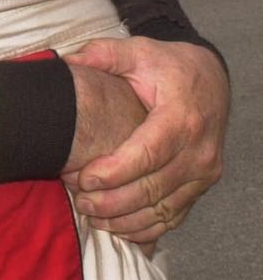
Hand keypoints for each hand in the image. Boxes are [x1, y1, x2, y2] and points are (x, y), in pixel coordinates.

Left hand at [64, 38, 228, 243]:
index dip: (115, 171)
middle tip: (80, 202)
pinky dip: (147, 227)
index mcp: (181, 118)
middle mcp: (198, 150)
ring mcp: (204, 172)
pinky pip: (176, 216)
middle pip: (154, 188)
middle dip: (113, 201)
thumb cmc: (169, 66)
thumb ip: (104, 54)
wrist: (211, 77)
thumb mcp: (138, 51)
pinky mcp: (203, 184)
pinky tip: (119, 228)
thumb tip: (68, 60)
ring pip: (164, 208)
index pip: (148, 154)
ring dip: (126, 219)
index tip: (84, 179)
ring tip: (92, 217)